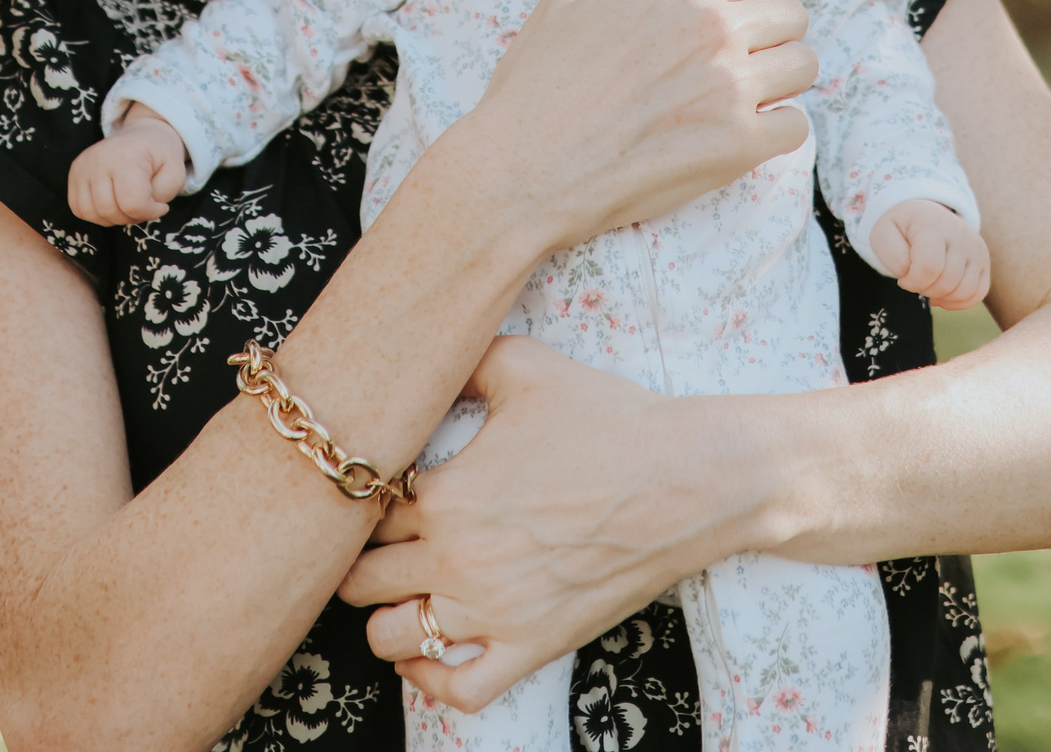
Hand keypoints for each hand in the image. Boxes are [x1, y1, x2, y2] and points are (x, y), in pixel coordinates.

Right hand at [67, 103, 188, 223]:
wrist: (143, 136)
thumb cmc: (160, 157)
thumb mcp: (176, 173)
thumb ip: (163, 196)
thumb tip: (142, 211)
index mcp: (127, 156)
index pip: (133, 203)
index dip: (150, 212)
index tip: (160, 206)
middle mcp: (99, 159)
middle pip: (110, 211)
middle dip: (131, 217)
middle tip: (144, 206)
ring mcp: (83, 166)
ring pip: (92, 213)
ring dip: (113, 218)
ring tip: (128, 205)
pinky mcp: (74, 173)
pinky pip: (78, 208)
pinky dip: (96, 214)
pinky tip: (112, 203)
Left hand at [336, 338, 760, 711]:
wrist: (688, 479)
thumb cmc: (612, 420)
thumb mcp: (526, 366)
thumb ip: (464, 361)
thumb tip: (431, 358)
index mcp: (446, 494)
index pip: (363, 513)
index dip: (364, 502)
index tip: (381, 493)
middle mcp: (458, 560)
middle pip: (362, 580)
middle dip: (363, 560)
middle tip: (386, 543)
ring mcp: (494, 612)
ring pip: (392, 638)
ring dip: (387, 617)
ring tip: (406, 592)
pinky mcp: (534, 646)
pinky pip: (459, 691)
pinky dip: (429, 680)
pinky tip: (427, 652)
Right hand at [453, 0, 817, 250]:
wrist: (524, 168)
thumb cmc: (539, 81)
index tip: (717, 26)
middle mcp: (715, 27)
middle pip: (791, 16)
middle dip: (767, 34)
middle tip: (734, 62)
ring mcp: (732, 87)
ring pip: (802, 67)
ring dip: (778, 80)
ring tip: (742, 98)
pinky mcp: (739, 145)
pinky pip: (796, 127)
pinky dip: (775, 131)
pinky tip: (740, 135)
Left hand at [868, 200, 991, 310]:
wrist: (924, 213)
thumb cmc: (901, 228)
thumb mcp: (883, 234)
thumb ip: (893, 256)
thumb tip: (911, 275)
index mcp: (932, 225)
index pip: (929, 267)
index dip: (912, 282)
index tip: (902, 278)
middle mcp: (960, 235)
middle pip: (947, 281)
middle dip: (925, 290)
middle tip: (914, 281)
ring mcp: (976, 248)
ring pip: (966, 290)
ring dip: (942, 297)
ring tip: (928, 286)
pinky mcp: (984, 261)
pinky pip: (979, 292)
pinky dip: (959, 302)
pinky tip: (943, 295)